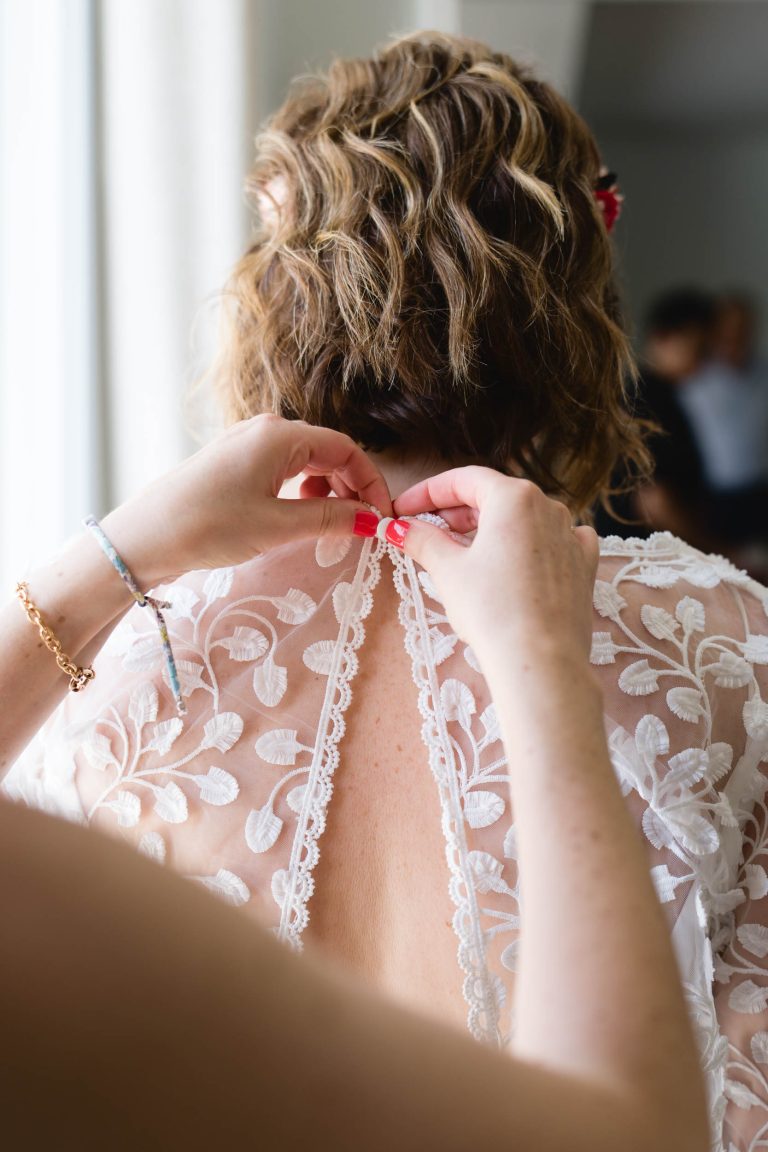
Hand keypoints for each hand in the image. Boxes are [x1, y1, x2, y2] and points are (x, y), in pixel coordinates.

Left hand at [102, 415, 392, 585]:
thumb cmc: (210, 526)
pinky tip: (298, 516)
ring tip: (328, 525)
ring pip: (305, 460)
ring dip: (326, 491)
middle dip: (350, 487)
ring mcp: (246, 443)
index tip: (381, 517)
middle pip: (328, 451)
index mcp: (281, 435)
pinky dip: (300, 491)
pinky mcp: (232, 462)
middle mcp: (266, 430)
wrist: (145, 536)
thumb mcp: (279, 526)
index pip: (346, 449)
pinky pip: (282, 469)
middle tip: (361, 526)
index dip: (370, 483)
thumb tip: (372, 520)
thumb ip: (332, 520)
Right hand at [393, 467, 598, 669]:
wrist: (541, 660)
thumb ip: (422, 540)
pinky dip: (529, 544)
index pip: (463, 481)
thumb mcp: (447, 570)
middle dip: (454, 512)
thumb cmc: (493, 611)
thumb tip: (400, 528)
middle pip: (493, 498)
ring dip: (489, 529)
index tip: (403, 509)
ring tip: (462, 551)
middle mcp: (548, 507)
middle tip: (424, 530)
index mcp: (514, 497)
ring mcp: (569, 535)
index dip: (427, 493)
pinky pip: (554, 541)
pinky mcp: (582, 565)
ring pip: (523, 520)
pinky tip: (516, 559)